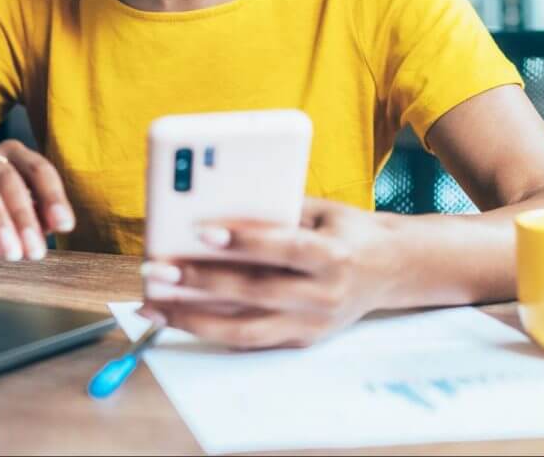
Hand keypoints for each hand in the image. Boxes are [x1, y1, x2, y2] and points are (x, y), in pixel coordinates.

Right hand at [0, 142, 74, 271]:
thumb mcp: (14, 221)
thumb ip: (36, 219)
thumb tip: (57, 225)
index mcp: (12, 156)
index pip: (38, 169)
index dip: (53, 196)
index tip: (65, 226)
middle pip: (8, 177)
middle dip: (24, 215)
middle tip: (36, 252)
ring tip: (11, 255)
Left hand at [139, 198, 397, 348]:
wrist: (391, 270)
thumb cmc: (345, 229)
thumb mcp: (320, 208)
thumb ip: (276, 207)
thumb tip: (217, 201)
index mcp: (333, 254)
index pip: (284, 248)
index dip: (244, 240)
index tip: (200, 229)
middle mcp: (324, 296)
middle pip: (255, 293)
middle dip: (200, 283)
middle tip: (157, 270)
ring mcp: (312, 325)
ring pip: (245, 329)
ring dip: (193, 319)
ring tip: (152, 306)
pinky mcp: (301, 342)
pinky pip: (249, 340)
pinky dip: (209, 330)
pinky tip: (176, 318)